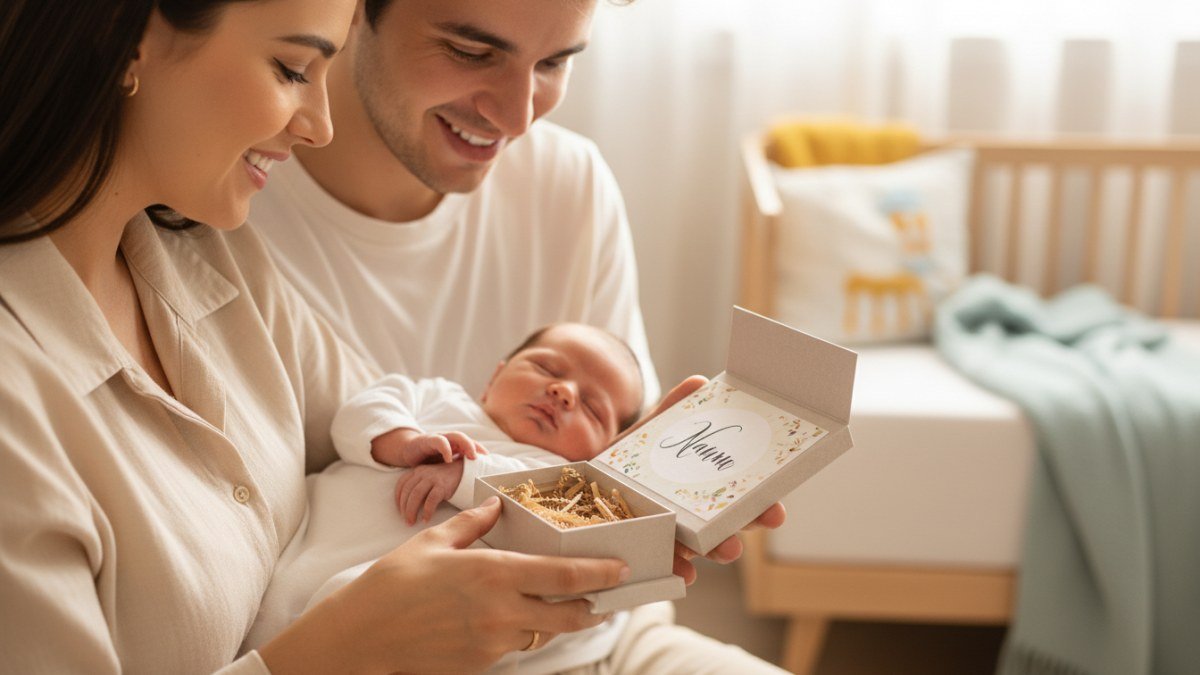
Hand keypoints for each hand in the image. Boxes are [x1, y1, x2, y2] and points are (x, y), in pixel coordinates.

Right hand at [258, 497, 628, 674]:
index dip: (599, 574)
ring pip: (542, 633)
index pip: (563, 575)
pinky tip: (507, 619)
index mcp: (493, 571)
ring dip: (552, 621)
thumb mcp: (433, 542)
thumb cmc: (392, 583)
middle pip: (568, 615)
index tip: (620, 570)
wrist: (360, 637)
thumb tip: (494, 507)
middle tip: (601, 598)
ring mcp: (492, 641)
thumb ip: (471, 524)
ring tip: (555, 605)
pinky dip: (520, 633)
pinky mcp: (481, 662)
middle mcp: (500, 610)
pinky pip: (514, 647)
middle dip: (591, 607)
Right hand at [371, 428, 487, 467]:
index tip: (491, 460)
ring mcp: (439, 437)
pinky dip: (445, 449)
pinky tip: (448, 459)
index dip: (480, 450)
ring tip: (471, 457)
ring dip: (465, 445)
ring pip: (456, 436)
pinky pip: (438, 441)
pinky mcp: (427, 440)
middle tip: (482, 457)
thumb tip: (473, 484)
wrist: (408, 451)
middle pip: (466, 438)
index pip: (471, 444)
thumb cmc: (429, 461)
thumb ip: (456, 471)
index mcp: (454, 445)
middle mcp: (449, 439)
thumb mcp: (445, 467)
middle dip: (474, 446)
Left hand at [394, 460, 464, 523]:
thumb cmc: (445, 479)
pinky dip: (427, 511)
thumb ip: (418, 485)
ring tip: (412, 522)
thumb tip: (406, 504)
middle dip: (404, 508)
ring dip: (411, 511)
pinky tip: (426, 519)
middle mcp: (423, 473)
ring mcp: (432, 478)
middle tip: (405, 520)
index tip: (399, 510)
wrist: (464, 471)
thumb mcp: (428, 477)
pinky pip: (431, 500)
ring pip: (416, 496)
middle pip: (407, 492)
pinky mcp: (442, 486)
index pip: (401, 484)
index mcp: (417, 470)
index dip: (398, 499)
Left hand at [615, 375, 788, 584]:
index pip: (739, 501)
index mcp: (702, 491)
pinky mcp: (643, 551)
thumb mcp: (649, 433)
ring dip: (718, 551)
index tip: (777, 509)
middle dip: (748, 526)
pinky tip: (684, 573)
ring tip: (729, 550)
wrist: (579, 485)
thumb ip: (673, 412)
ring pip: (700, 549)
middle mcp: (691, 519)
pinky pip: (662, 565)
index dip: (762, 505)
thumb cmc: (626, 461)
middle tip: (765, 521)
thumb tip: (699, 383)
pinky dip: (675, 570)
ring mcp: (669, 538)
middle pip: (727, 527)